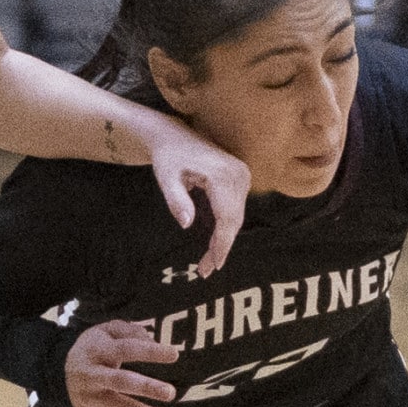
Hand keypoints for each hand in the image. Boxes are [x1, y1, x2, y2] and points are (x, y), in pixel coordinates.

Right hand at [65, 320, 181, 406]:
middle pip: (120, 382)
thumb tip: (154, 341)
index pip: (126, 350)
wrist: (61, 371)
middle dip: (146, 387)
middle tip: (171, 393)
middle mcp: (93, 376)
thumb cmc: (96, 347)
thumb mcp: (107, 330)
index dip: (149, 352)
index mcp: (98, 351)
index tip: (175, 354)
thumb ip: (131, 331)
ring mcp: (93, 400)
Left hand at [143, 117, 249, 275]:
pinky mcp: (240, 178)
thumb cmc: (167, 156)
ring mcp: (242, 175)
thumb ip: (176, 200)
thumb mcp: (165, 178)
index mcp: (222, 175)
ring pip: (236, 218)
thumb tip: (187, 224)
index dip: (221, 245)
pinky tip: (214, 242)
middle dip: (221, 248)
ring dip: (223, 240)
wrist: (173, 135)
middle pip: (234, 221)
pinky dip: (225, 227)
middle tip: (205, 271)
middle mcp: (238, 174)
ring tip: (207, 262)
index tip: (213, 266)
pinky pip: (235, 209)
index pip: (227, 218)